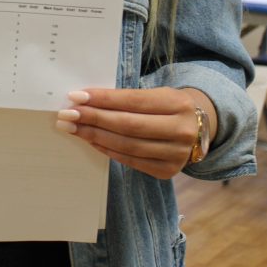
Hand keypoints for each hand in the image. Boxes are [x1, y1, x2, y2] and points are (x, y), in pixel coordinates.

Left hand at [55, 87, 216, 179]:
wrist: (199, 127)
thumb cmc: (168, 106)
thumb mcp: (156, 94)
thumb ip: (127, 98)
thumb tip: (84, 100)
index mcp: (178, 103)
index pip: (133, 101)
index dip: (103, 99)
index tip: (75, 96)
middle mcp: (181, 130)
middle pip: (128, 125)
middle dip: (93, 118)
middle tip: (66, 114)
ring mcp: (176, 154)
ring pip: (127, 145)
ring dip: (94, 136)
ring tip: (72, 128)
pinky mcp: (167, 171)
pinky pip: (130, 160)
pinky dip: (107, 150)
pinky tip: (91, 141)